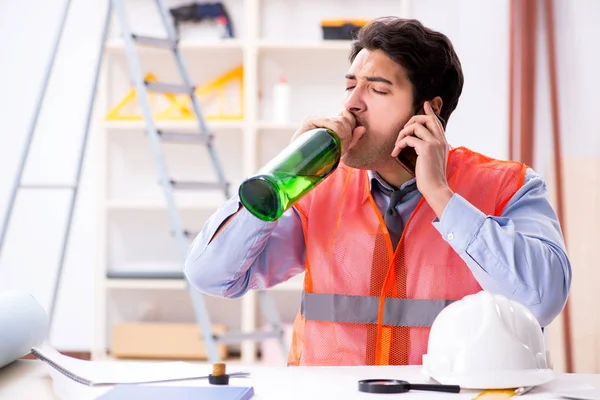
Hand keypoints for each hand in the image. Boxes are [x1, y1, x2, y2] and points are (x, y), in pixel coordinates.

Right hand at [291, 110, 366, 154]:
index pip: (348, 118)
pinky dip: (339, 133)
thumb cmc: (319, 161)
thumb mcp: (340, 149)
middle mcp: (322, 118)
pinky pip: (332, 123)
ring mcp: (315, 118)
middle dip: (349, 135)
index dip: (352, 131)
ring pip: (341, 121)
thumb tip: (362, 129)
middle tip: (343, 150)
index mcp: (330, 123)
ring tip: (339, 150)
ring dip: (344, 137)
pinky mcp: (310, 121)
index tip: (347, 147)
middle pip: (345, 119)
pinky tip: (337, 144)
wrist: (298, 168)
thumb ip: (352, 140)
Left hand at [391, 101, 452, 216]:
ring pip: (415, 126)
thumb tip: (418, 143)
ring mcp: (434, 142)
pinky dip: (399, 144)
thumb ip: (429, 149)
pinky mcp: (426, 148)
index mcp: (443, 141)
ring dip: (402, 134)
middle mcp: (440, 139)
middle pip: (426, 118)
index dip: (429, 112)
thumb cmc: (431, 177)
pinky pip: (409, 139)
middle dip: (411, 121)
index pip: (436, 121)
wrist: (435, 188)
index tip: (425, 104)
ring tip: (397, 145)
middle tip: (402, 133)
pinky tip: (395, 153)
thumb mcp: (432, 160)